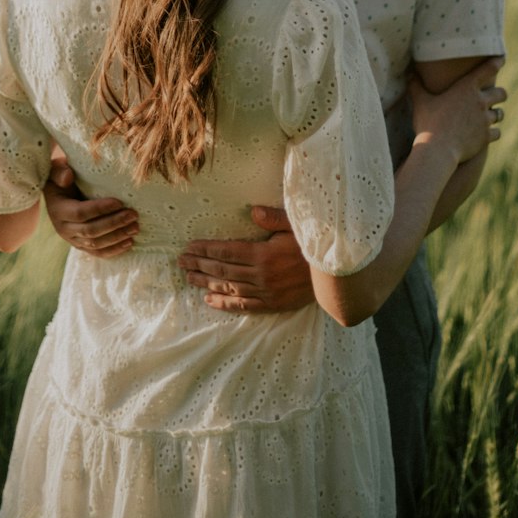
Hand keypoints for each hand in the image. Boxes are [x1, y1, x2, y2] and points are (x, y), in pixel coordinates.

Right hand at [42, 158, 137, 257]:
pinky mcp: (81, 246)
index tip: (120, 202)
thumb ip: (60, 171)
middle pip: (91, 231)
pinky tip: (129, 243)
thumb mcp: (57, 170)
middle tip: (133, 215)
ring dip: (117, 237)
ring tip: (135, 227)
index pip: (81, 213)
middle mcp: (64, 229)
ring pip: (96, 244)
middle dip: (114, 224)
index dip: (100, 209)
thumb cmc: (61, 178)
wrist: (57, 193)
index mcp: (58, 210)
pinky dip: (114, 250)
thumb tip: (68, 177)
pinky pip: (98, 253)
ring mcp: (72, 240)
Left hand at [178, 206, 314, 312]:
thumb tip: (253, 210)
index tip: (189, 247)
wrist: (337, 276)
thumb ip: (274, 218)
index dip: (205, 250)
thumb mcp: (297, 225)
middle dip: (199, 264)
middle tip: (181, 261)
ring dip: (206, 283)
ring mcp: (266, 293)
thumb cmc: (315, 245)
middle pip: (223, 270)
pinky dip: (225, 303)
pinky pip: (243, 306)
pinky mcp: (273, 305)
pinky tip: (209, 300)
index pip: (226, 251)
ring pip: (229, 288)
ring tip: (188, 278)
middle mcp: (261, 276)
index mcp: (264, 254)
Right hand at [409, 56, 506, 166]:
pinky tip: (487, 134)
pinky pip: (497, 132)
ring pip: (500, 114)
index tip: (501, 58)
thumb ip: (416, 86)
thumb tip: (408, 73)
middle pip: (501, 93)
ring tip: (492, 115)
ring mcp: (485, 120)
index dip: (497, 62)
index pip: (488, 70)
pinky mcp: (486, 137)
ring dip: (496, 114)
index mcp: (466, 88)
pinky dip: (493, 133)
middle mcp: (480, 102)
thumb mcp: (420, 102)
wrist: (438, 150)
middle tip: (495, 95)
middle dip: (499, 93)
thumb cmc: (428, 123)